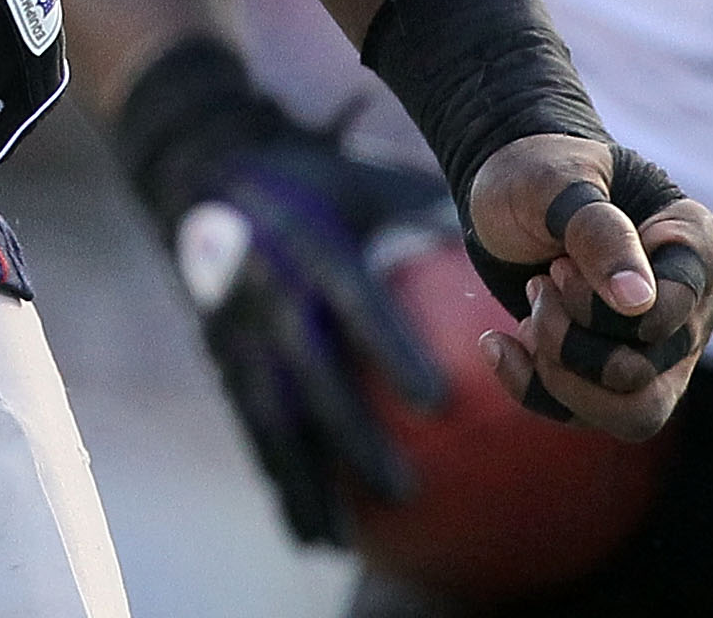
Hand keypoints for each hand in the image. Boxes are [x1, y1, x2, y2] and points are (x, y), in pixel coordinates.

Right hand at [112, 38, 453, 546]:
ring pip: (269, 412)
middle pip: (310, 372)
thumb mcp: (366, 182)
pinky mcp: (221, 355)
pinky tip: (307, 531)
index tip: (437, 403)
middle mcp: (268, 290)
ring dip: (302, 478)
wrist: (202, 171)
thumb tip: (510, 254)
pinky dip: (277, 477)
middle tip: (403, 492)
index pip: (356, 301)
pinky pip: (250, 423)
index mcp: (311, 244)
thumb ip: (426, 217)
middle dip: (352, 435)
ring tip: (337, 541)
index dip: (392, 350)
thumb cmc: (314, 181)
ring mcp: (237, 328)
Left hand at [462, 137, 712, 438]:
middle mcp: (696, 306)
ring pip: (634, 414)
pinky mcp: (622, 378)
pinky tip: (497, 343)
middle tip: (539, 279)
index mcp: (698, 245)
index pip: (671, 312)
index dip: (599, 306)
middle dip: (568, 336)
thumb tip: (639, 303)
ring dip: (560, 372)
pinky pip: (590, 418)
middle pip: (645, 369)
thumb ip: (598, 231)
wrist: (509, 193)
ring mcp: (666, 349)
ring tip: (527, 315)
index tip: (557, 266)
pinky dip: (532, 388)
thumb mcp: (554, 181)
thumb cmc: (538, 171)